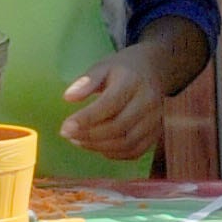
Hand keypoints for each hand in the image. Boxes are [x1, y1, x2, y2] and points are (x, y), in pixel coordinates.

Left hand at [59, 42, 172, 160]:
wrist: (152, 71)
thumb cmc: (122, 70)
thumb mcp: (102, 68)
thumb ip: (85, 82)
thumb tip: (68, 97)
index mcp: (133, 82)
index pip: (109, 104)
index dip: (86, 119)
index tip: (65, 127)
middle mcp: (148, 102)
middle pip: (118, 127)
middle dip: (89, 136)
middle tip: (68, 135)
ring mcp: (155, 119)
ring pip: (126, 143)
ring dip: (99, 147)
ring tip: (79, 140)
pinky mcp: (156, 132)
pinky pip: (135, 151)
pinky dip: (114, 154)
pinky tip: (98, 147)